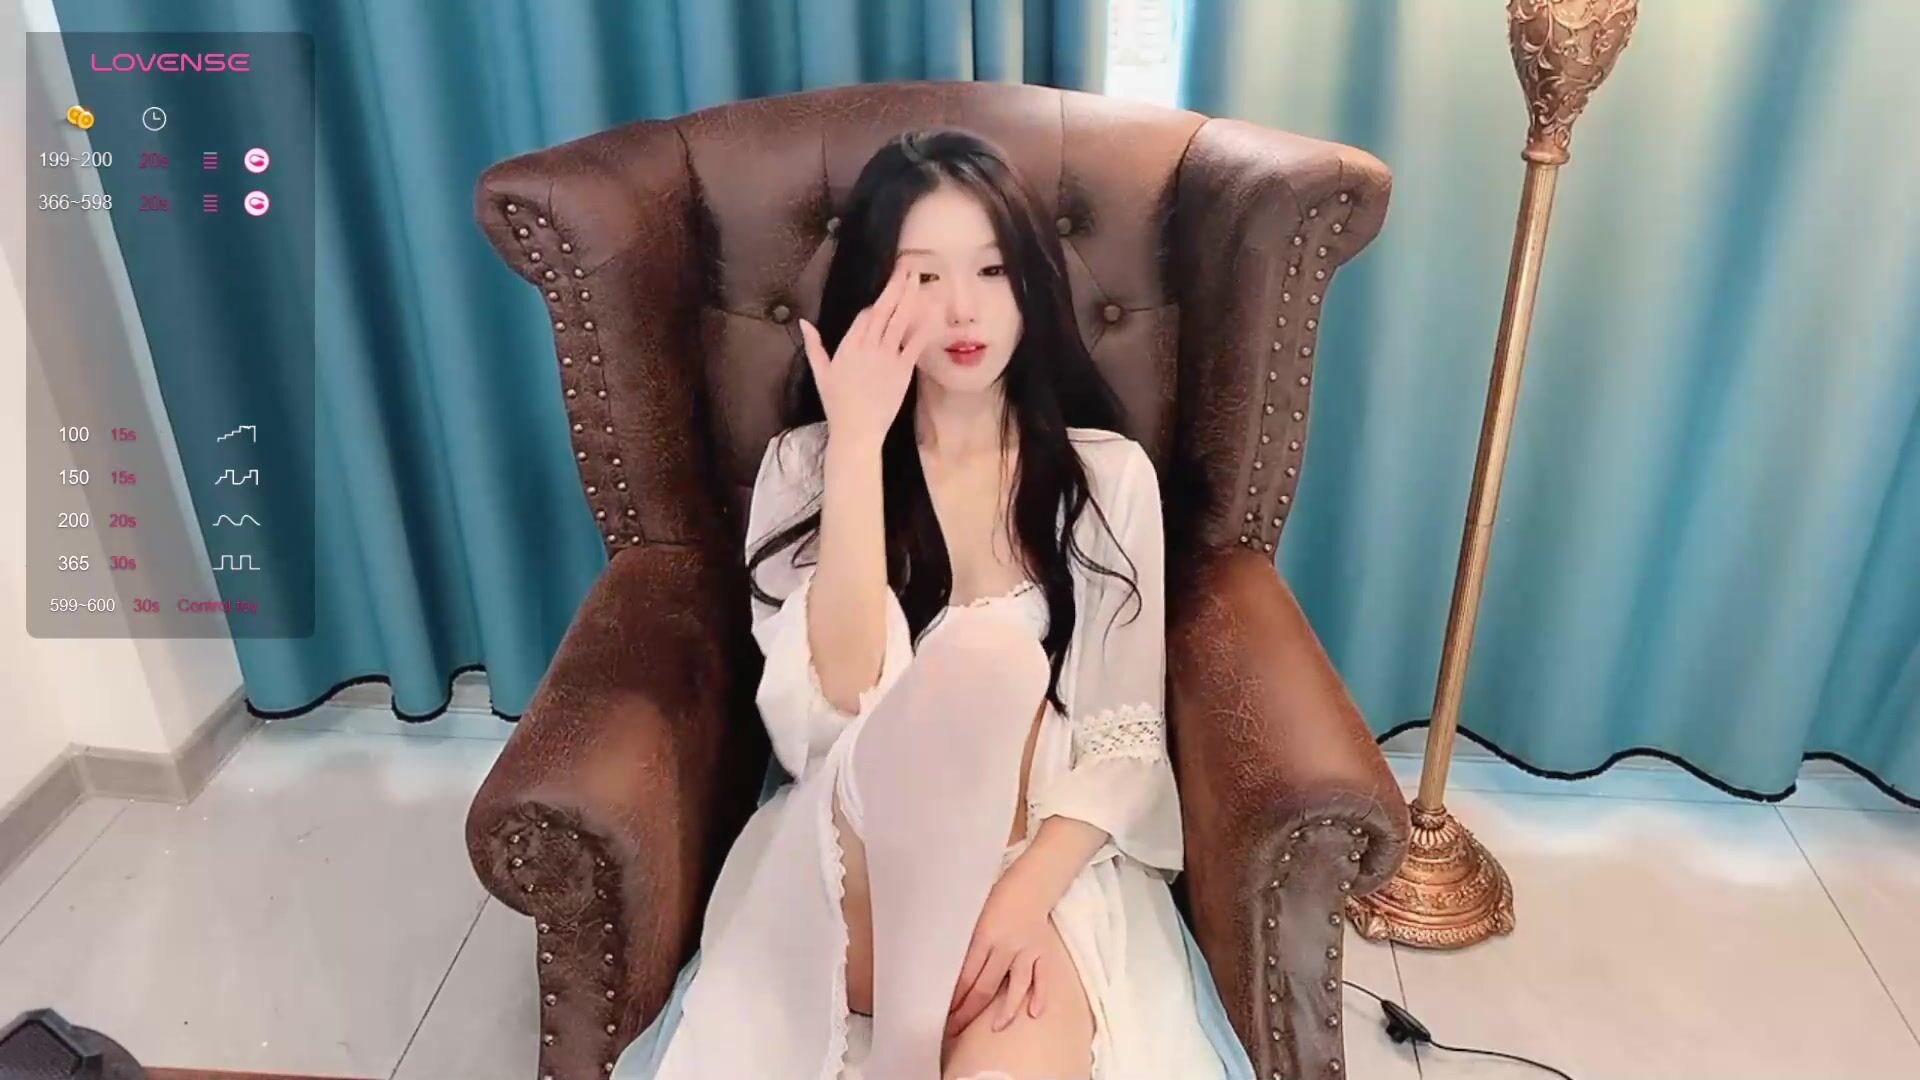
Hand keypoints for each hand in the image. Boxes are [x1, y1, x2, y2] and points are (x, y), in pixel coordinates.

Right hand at [799, 264, 934, 451]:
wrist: (856, 429)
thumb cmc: (837, 403)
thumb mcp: (821, 372)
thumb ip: (814, 345)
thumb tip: (804, 323)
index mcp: (848, 345)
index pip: (865, 315)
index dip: (877, 303)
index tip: (888, 293)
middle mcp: (868, 345)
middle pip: (884, 308)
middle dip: (896, 286)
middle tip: (907, 267)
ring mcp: (887, 356)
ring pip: (900, 319)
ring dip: (909, 296)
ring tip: (917, 278)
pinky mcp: (903, 369)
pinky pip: (915, 343)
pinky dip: (924, 326)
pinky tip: (932, 311)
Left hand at [946, 868, 1056, 1036]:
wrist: (1031, 883)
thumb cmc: (996, 900)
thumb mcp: (974, 919)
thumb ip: (967, 946)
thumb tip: (948, 975)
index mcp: (984, 937)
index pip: (966, 977)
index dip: (954, 1000)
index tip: (944, 1016)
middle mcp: (1006, 946)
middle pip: (986, 987)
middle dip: (969, 1012)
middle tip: (956, 1030)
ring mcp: (1027, 950)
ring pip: (1016, 987)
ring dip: (1005, 1011)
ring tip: (995, 1029)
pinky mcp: (1044, 952)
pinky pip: (1042, 978)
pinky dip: (1039, 996)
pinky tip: (1033, 1013)